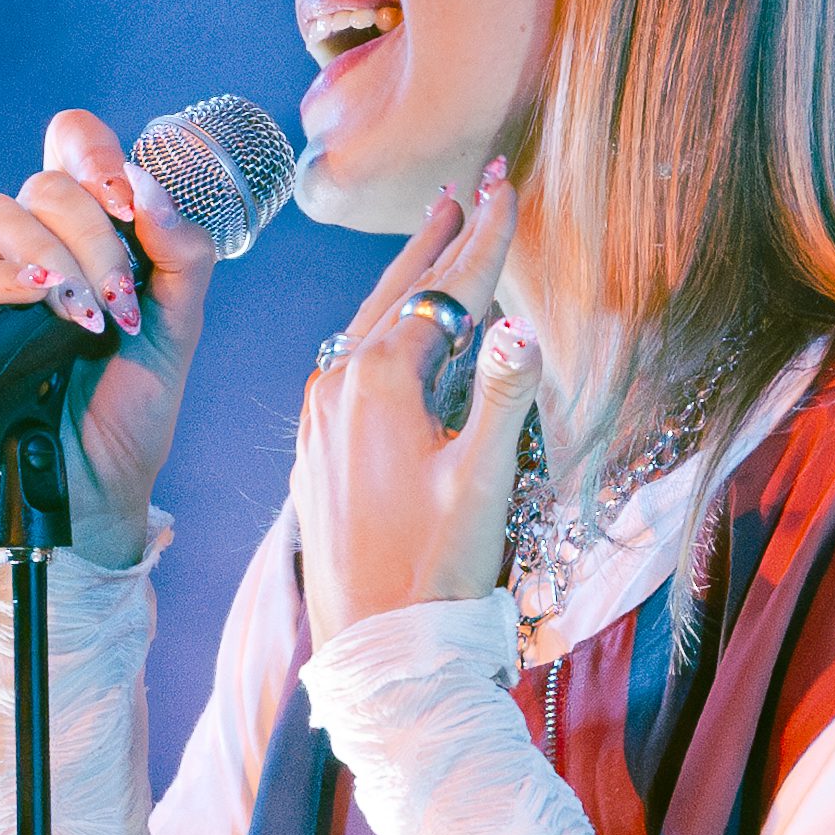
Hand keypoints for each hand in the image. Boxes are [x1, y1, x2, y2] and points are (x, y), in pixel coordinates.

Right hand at [0, 108, 223, 567]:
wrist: (97, 484)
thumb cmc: (131, 405)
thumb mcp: (180, 326)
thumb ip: (181, 253)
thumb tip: (151, 188)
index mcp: (83, 228)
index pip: (72, 144)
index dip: (95, 154)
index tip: (127, 204)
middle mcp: (29, 241)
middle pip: (43, 185)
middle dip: (95, 241)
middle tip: (120, 306)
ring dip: (53, 260)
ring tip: (84, 319)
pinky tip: (34, 298)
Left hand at [295, 159, 535, 639]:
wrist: (378, 647)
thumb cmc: (436, 570)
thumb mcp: (483, 482)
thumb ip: (503, 396)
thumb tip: (518, 324)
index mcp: (379, 382)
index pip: (445, 292)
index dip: (486, 239)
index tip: (508, 187)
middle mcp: (338, 386)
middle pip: (397, 293)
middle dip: (440, 239)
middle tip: (469, 188)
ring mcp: (320, 417)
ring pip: (367, 324)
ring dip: (407, 279)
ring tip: (437, 234)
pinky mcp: (315, 448)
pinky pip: (349, 363)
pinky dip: (382, 328)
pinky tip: (393, 329)